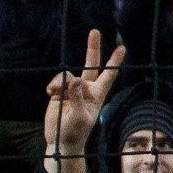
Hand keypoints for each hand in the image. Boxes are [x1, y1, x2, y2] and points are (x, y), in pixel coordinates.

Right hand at [44, 30, 125, 172]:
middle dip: (92, 48)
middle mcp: (86, 89)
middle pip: (91, 64)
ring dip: (60, 82)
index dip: (114, 62)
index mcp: (97, 95)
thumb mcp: (80, 117)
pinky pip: (57, 80)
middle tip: (95, 31)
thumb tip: (76, 78)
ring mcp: (73, 89)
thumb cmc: (75, 133)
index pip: (108, 75)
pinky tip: (50, 93)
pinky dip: (53, 85)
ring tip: (55, 93)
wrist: (60, 141)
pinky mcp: (59, 91)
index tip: (122, 47)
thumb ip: (78, 97)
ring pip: (68, 75)